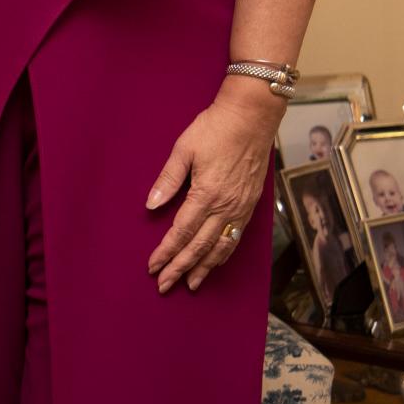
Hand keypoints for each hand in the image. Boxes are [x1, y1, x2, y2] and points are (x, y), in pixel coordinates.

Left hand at [145, 77, 281, 293]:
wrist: (252, 118)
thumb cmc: (214, 129)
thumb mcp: (183, 150)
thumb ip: (168, 180)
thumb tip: (151, 205)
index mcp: (205, 194)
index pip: (181, 232)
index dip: (166, 252)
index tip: (152, 267)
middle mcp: (226, 207)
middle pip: (199, 246)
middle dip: (181, 267)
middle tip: (165, 286)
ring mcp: (241, 208)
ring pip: (221, 247)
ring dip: (204, 267)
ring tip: (191, 284)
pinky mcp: (251, 205)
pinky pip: (236, 237)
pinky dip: (224, 253)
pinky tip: (216, 261)